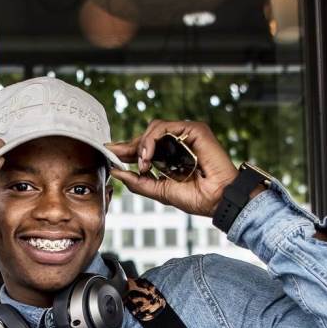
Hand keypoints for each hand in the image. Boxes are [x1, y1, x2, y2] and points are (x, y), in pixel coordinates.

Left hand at [107, 120, 241, 216]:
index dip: (126, 150)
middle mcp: (178, 144)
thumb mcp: (160, 191)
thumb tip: (117, 172)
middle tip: (116, 154)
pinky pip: (165, 127)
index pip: (144, 148)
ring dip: (142, 145)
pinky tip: (148, 155)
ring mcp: (187, 135)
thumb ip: (139, 182)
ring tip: (142, 163)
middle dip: (129, 146)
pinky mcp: (194, 129)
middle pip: (146, 136)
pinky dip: (152, 139)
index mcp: (170, 157)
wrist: (217, 200)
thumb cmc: (197, 198)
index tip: (109, 152)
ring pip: (154, 129)